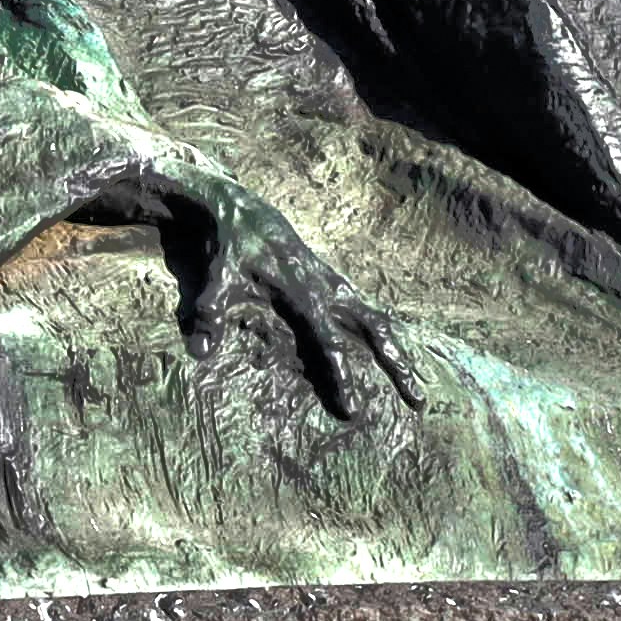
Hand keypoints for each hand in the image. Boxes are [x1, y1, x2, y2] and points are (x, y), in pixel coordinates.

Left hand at [162, 177, 417, 422]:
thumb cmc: (231, 247)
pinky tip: (396, 358)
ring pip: (379, 319)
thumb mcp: (216, 279)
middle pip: (376, 328)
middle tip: (419, 401)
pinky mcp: (335, 283)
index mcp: (304, 290)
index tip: (351, 409)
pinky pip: (369, 311)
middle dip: (397, 364)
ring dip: (400, 352)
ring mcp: (336, 284)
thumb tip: (201, 352)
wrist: (243, 211)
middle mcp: (329, 288)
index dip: (341, 374)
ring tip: (418, 389)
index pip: (329, 340)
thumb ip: (210, 314)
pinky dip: (386, 336)